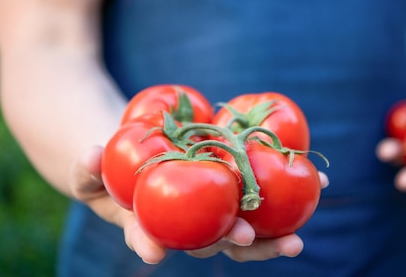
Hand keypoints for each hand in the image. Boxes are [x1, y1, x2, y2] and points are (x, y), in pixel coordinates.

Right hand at [70, 146, 329, 262]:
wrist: (140, 163)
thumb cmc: (112, 171)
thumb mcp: (91, 170)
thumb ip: (87, 167)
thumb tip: (89, 153)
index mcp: (147, 226)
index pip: (146, 238)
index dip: (147, 244)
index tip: (151, 252)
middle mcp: (185, 229)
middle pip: (210, 244)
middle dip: (232, 245)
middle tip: (248, 240)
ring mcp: (214, 217)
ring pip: (245, 234)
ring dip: (273, 238)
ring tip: (298, 240)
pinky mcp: (235, 195)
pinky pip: (263, 200)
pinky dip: (292, 196)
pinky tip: (319, 182)